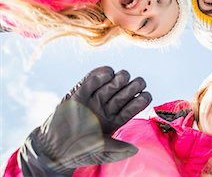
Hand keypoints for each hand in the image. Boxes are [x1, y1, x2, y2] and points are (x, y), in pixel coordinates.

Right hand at [19, 66, 151, 175]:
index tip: (146, 95)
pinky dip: (98, 75)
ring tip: (123, 77)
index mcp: (115, 121)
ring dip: (119, 79)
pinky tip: (107, 72)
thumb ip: (117, 150)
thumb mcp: (100, 153)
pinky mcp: (79, 94)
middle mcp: (106, 108)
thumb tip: (135, 150)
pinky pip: (90, 82)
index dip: (140, 101)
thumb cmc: (78, 152)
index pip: (131, 108)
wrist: (52, 148)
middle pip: (124, 94)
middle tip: (138, 83)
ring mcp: (94, 100)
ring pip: (110, 85)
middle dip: (133, 87)